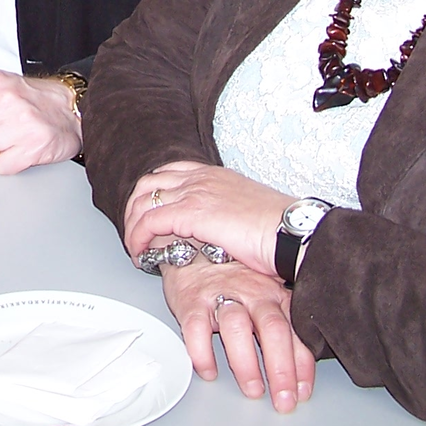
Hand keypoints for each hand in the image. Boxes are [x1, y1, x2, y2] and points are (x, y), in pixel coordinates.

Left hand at [124, 161, 294, 277]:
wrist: (292, 233)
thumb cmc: (278, 231)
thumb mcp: (244, 211)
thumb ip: (223, 212)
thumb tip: (213, 231)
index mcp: (214, 174)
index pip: (169, 173)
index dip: (152, 194)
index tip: (147, 214)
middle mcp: (200, 177)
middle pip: (149, 183)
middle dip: (135, 207)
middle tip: (134, 232)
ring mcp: (194, 192)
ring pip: (144, 201)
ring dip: (133, 224)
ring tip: (134, 246)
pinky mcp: (191, 212)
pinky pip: (150, 221)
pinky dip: (138, 236)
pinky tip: (140, 253)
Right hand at [161, 260, 314, 412]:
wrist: (189, 248)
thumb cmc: (231, 280)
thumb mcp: (263, 293)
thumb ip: (283, 323)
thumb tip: (302, 370)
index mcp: (273, 293)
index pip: (295, 330)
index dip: (301, 364)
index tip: (302, 392)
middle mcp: (251, 292)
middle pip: (272, 328)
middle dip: (280, 368)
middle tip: (283, 400)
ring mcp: (220, 294)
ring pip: (237, 326)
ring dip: (246, 363)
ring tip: (252, 389)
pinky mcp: (191, 300)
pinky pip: (196, 328)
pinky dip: (202, 353)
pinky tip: (209, 371)